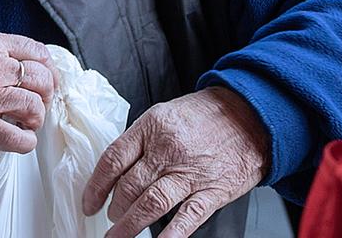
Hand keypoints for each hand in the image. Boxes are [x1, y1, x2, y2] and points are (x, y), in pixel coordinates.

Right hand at [0, 28, 56, 153]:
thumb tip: (21, 63)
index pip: (34, 51)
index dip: (47, 67)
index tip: (45, 77)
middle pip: (40, 79)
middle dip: (45, 92)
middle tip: (37, 101)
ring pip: (34, 106)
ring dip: (35, 117)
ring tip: (26, 121)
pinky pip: (18, 138)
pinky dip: (26, 141)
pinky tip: (20, 138)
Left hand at [81, 87, 269, 237]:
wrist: (252, 116)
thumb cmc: (207, 115)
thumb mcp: (164, 115)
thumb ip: (140, 140)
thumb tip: (117, 168)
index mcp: (150, 128)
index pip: (112, 160)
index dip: (96, 185)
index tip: (89, 200)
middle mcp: (167, 151)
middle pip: (129, 185)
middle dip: (114, 207)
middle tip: (109, 216)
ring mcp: (190, 172)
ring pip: (152, 203)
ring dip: (131, 224)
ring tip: (118, 234)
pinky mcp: (214, 190)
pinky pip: (189, 216)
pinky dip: (173, 233)